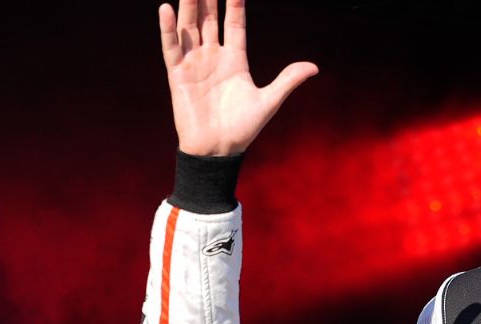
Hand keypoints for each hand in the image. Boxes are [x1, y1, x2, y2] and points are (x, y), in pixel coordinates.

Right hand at [159, 0, 317, 156]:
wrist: (217, 151)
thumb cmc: (243, 129)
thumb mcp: (269, 101)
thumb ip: (287, 80)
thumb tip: (314, 67)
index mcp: (236, 60)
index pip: (235, 24)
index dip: (235, 4)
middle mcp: (214, 57)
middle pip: (210, 19)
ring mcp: (194, 64)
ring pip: (190, 26)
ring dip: (188, 5)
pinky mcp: (178, 75)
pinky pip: (171, 47)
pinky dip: (168, 29)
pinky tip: (167, 8)